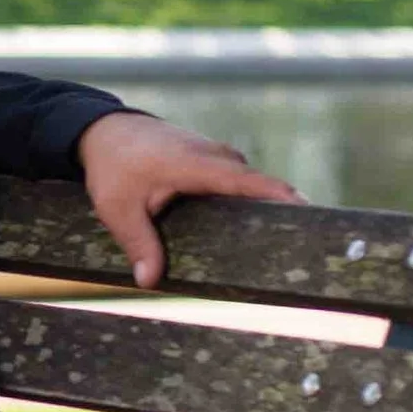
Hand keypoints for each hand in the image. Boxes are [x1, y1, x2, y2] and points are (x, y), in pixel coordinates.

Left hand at [76, 109, 298, 291]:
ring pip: (247, 181)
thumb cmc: (112, 166)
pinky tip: (252, 223)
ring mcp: (215, 153)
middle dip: (281, 207)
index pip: (248, 180)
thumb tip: (149, 281)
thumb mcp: (118, 209)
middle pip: (257, 184)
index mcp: (196, 164)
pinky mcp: (211, 157)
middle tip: (305, 239)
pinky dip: (248, 195)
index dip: (279, 195)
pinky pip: (237, 178)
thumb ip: (138, 243)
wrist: (104, 130)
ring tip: (286, 236)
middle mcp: (214, 155)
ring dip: (264, 203)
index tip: (308, 210)